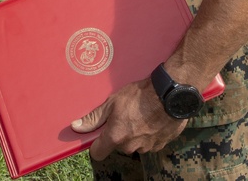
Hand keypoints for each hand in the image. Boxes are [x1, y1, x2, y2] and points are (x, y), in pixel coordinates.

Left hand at [71, 77, 187, 160]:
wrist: (170, 95)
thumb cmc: (140, 95)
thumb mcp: (112, 102)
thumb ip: (94, 118)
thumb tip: (77, 127)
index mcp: (116, 137)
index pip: (98, 153)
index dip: (96, 144)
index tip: (99, 135)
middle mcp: (130, 146)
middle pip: (118, 145)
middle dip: (119, 133)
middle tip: (125, 115)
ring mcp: (147, 147)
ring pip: (135, 143)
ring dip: (135, 133)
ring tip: (140, 114)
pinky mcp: (161, 145)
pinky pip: (150, 142)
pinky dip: (149, 133)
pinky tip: (152, 118)